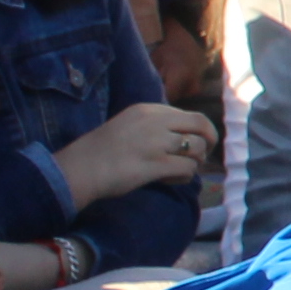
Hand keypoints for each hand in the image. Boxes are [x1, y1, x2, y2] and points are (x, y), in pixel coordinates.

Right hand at [63, 99, 217, 202]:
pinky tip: (170, 179)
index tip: (199, 143)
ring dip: (194, 162)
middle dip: (210, 141)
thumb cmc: (102, 151)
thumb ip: (155, 126)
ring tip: (178, 171)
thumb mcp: (130, 125)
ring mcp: (156, 142)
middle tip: (203, 156)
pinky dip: (184, 176)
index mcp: (148, 110)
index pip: (190, 115)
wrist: (80, 168)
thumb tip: (186, 138)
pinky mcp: (156, 164)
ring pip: (197, 148)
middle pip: (201, 125)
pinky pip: (187, 168)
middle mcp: (155, 121)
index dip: (201, 131)